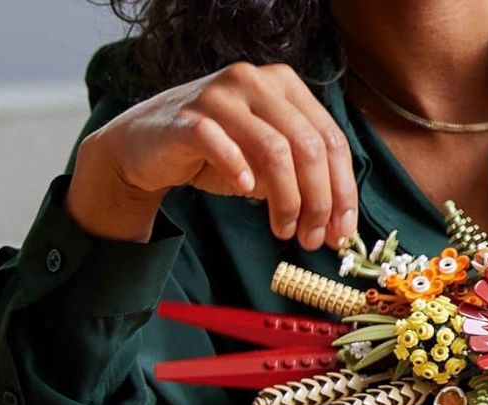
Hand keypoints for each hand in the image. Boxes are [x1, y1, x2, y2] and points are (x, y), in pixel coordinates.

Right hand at [66, 62, 357, 249]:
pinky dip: (238, 171)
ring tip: (284, 230)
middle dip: (319, 201)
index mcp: (286, 86)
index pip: (331, 139)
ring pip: (274, 149)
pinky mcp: (185, 117)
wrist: (144, 145)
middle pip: (308, 145)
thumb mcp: (268, 163)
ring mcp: (220, 95)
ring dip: (287, 199)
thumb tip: (337, 228)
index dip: (344, 189)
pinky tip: (245, 192)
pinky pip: (219, 143)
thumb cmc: (216, 152)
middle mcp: (256, 81)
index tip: (344, 231)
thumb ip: (303, 181)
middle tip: (314, 239)